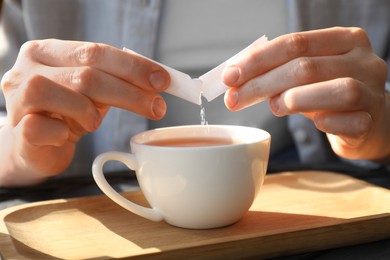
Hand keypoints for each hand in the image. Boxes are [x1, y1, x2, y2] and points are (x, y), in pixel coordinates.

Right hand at [0, 39, 169, 184]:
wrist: (33, 144)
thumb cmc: (66, 113)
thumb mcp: (93, 92)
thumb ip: (117, 81)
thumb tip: (158, 81)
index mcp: (49, 51)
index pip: (96, 51)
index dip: (133, 67)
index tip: (162, 80)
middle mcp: (29, 68)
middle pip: (87, 74)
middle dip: (129, 92)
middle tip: (157, 107)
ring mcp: (18, 98)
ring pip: (66, 95)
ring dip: (91, 112)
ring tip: (95, 123)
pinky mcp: (17, 129)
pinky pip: (45, 128)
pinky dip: (64, 133)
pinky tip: (65, 134)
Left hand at [223, 27, 389, 161]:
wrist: (367, 121)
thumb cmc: (326, 94)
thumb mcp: (304, 76)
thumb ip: (275, 72)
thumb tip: (232, 79)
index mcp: (345, 40)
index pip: (295, 43)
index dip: (257, 61)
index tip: (229, 77)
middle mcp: (364, 61)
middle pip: (306, 67)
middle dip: (262, 84)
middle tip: (235, 100)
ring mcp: (373, 91)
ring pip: (336, 89)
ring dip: (294, 99)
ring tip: (275, 107)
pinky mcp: (372, 121)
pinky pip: (347, 121)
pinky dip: (323, 122)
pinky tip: (314, 123)